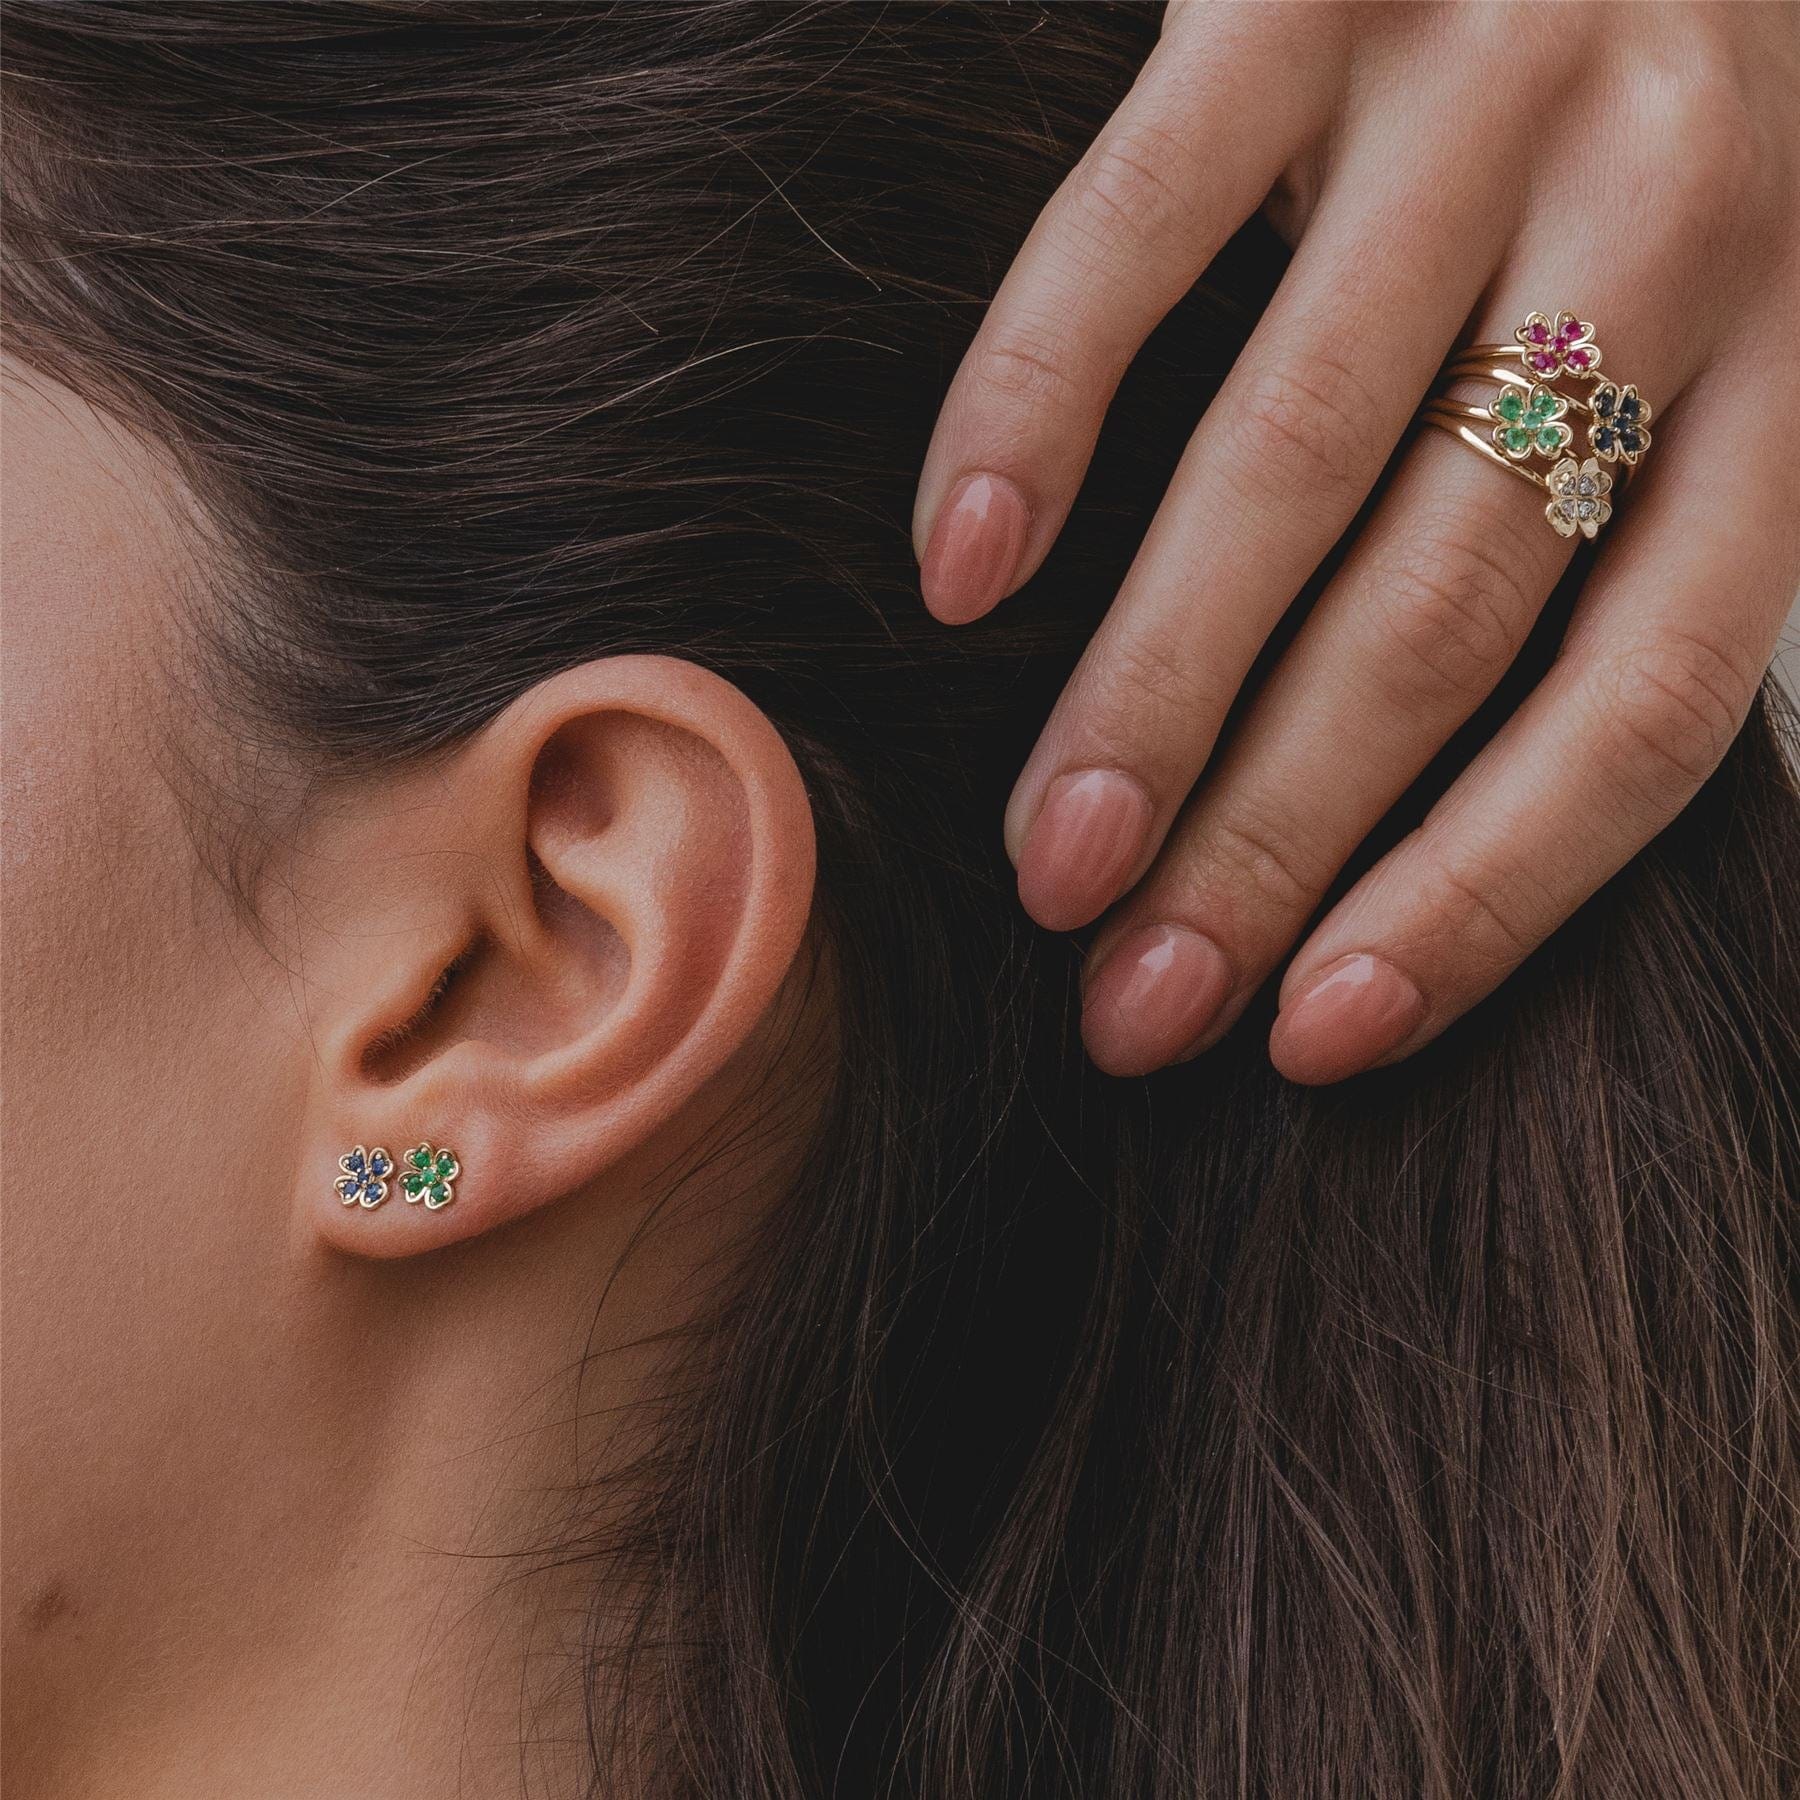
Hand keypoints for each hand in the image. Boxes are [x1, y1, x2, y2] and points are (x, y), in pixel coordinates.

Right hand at [913, 0, 1799, 1080]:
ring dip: (1155, 692)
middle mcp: (1671, 212)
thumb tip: (1407, 820)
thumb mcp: (1717, 337)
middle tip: (1133, 998)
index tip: (1312, 1036)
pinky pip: (1138, 229)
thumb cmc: (1642, 133)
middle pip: (1449, 610)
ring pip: (1295, 458)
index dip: (1481, 897)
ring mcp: (1485, 75)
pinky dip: (1035, 412)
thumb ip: (1621, 536)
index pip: (1652, 703)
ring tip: (1046, 863)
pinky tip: (958, 575)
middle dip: (1274, 839)